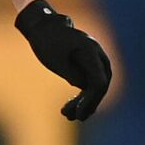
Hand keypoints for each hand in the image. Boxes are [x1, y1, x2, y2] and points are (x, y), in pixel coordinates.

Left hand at [15, 0, 111, 120]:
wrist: (44, 27)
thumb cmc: (47, 41)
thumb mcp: (55, 60)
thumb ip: (72, 74)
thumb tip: (84, 87)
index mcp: (90, 52)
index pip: (98, 82)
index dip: (90, 100)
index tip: (78, 112)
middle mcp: (98, 55)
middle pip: (101, 85)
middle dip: (88, 103)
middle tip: (72, 117)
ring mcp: (96, 59)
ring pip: (96, 85)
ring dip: (84, 101)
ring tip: (68, 116)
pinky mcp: (89, 64)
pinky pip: (91, 81)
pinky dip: (82, 94)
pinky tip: (73, 107)